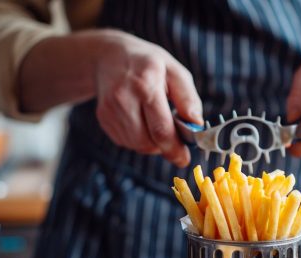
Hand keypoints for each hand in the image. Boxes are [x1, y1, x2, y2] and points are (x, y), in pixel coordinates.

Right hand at [93, 30, 202, 166]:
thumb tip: (196, 125)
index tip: (184, 159)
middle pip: (147, 142)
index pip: (161, 128)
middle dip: (165, 148)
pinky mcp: (103, 118)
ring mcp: (110, 109)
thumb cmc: (148, 63)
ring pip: (137, 145)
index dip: (174, 149)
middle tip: (175, 142)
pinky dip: (139, 139)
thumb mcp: (174, 71)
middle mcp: (124, 97)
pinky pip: (126, 142)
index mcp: (146, 83)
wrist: (108, 56)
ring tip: (157, 123)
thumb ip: (188, 98)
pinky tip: (142, 121)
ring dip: (152, 144)